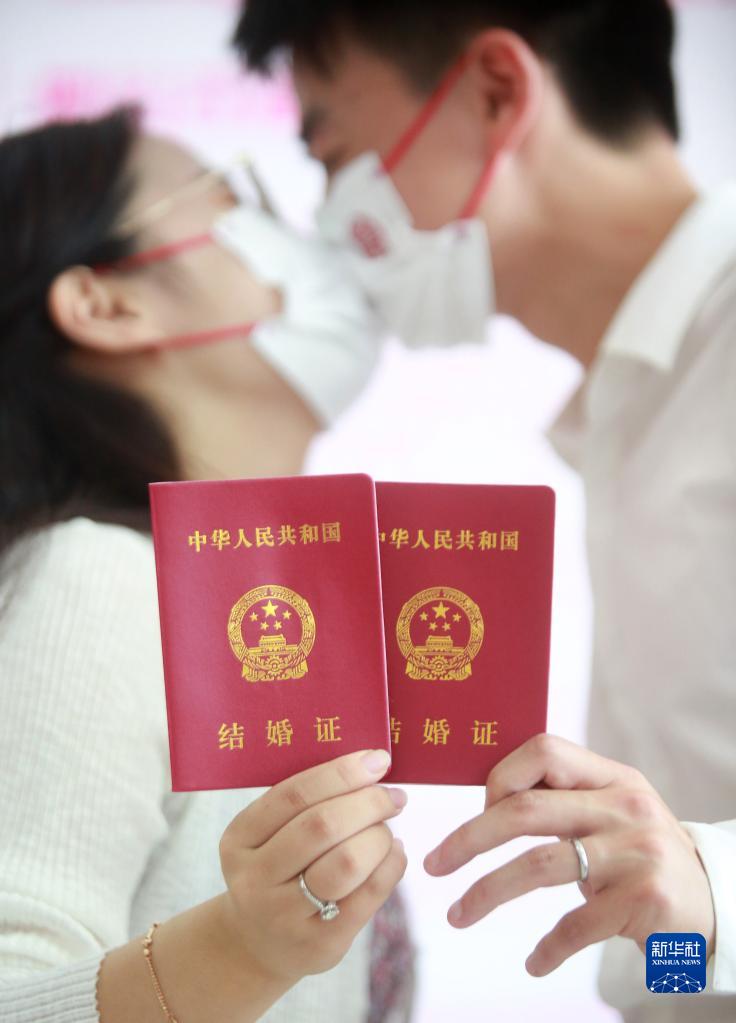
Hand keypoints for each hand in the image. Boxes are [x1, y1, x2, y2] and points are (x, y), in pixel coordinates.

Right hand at [218, 748, 406, 984]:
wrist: (258, 944)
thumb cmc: (276, 870)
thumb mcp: (267, 835)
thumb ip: (304, 802)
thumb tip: (368, 764)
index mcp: (240, 838)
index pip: (294, 795)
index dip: (341, 773)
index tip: (377, 760)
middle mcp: (255, 878)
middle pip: (322, 826)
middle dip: (368, 803)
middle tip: (393, 796)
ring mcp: (285, 915)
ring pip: (346, 863)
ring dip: (378, 836)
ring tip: (386, 829)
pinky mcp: (321, 943)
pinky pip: (369, 895)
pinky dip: (391, 865)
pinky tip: (393, 852)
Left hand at [423, 734, 714, 975]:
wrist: (715, 900)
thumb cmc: (641, 853)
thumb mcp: (614, 810)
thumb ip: (566, 798)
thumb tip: (488, 799)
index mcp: (612, 776)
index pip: (544, 751)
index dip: (501, 777)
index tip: (477, 810)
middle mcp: (624, 807)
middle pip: (526, 811)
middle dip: (469, 838)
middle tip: (434, 864)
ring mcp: (635, 853)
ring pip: (539, 866)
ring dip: (488, 893)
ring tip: (457, 915)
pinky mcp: (643, 900)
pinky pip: (576, 924)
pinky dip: (548, 947)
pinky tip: (534, 962)